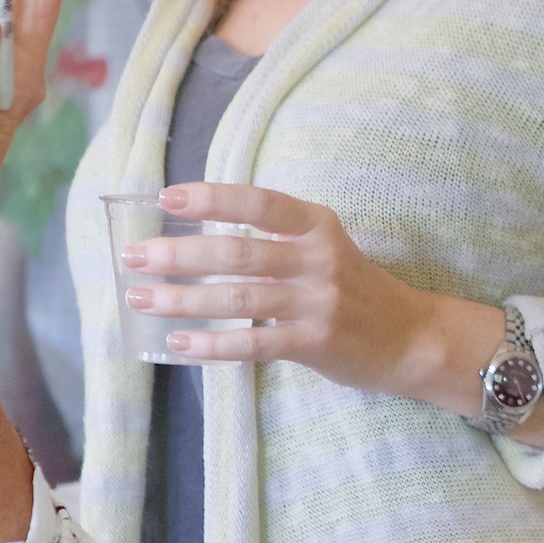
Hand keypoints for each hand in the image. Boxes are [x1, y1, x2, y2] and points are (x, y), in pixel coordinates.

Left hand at [120, 183, 517, 421]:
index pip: (259, 203)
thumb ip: (273, 240)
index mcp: (317, 225)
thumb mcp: (322, 247)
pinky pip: (253, 345)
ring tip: (140, 299)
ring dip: (182, 299)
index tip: (166, 197)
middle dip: (178, 255)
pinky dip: (211, 345)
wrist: (411, 337)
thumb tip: (197, 237)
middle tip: (132, 257)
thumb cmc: (353, 288)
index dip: (212, 198)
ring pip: (238, 298)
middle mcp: (319, 258)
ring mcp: (318, 302)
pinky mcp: (316, 343)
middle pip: (237, 252)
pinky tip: (178, 344)